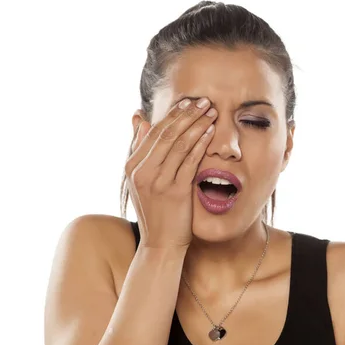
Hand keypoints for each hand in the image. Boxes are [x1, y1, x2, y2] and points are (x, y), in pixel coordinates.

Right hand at [125, 98, 216, 248]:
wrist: (160, 243)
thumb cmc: (155, 210)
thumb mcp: (140, 178)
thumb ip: (139, 148)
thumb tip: (138, 117)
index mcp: (132, 166)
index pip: (153, 132)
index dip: (172, 114)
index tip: (188, 102)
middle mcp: (142, 171)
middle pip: (167, 134)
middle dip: (187, 115)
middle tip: (205, 101)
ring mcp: (158, 182)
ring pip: (179, 144)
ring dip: (198, 125)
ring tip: (212, 112)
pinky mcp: (175, 192)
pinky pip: (190, 161)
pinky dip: (201, 144)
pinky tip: (211, 133)